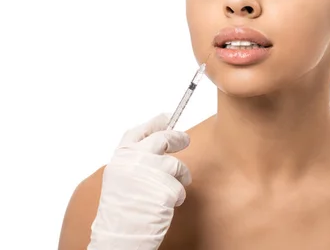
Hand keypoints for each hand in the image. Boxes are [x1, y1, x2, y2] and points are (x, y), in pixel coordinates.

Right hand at [87, 114, 191, 249]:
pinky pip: (180, 186)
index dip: (155, 122)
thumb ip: (135, 158)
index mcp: (121, 158)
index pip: (139, 131)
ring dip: (179, 176)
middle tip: (184, 140)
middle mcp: (134, 161)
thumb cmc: (121, 210)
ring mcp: (150, 174)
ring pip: (176, 165)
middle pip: (163, 139)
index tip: (167, 117)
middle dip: (177, 138)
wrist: (119, 236)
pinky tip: (168, 204)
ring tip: (171, 190)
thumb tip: (159, 140)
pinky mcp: (165, 189)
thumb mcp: (120, 177)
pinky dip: (178, 195)